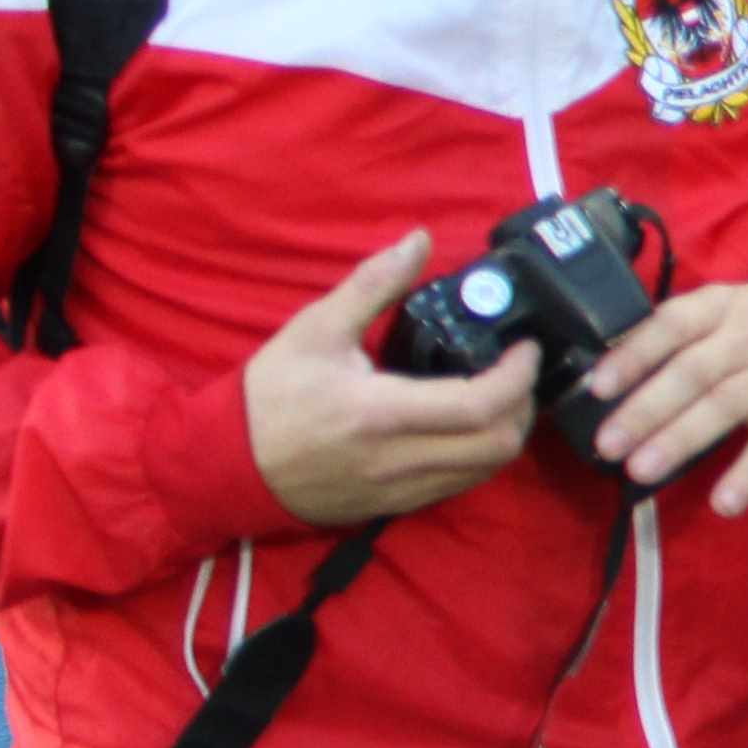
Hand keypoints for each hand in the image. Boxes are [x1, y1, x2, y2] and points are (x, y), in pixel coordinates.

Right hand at [246, 230, 545, 528]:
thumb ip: (373, 285)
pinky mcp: (393, 506)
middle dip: (524, 407)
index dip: (519, 377)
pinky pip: (458, 486)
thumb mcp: (315, 329)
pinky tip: (467, 426)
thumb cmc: (269, 395)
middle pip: (498, 445)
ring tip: (499, 396)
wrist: (223, 465)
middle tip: (518, 372)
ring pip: (484, 471)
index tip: (525, 348)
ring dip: (506, 433)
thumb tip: (419, 240)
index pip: (480, 405)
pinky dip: (478, 457)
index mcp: (380, 413)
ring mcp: (398, 489)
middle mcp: (398, 458)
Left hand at [582, 281, 747, 514]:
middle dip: (647, 410)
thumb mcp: (726, 309)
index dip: (634, 356)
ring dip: (681, 439)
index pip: (671, 326)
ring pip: (724, 407)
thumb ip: (677, 334)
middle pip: (693, 373)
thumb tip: (607, 374)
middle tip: (607, 444)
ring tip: (641, 470)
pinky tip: (722, 503)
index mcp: (720, 309)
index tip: (598, 387)